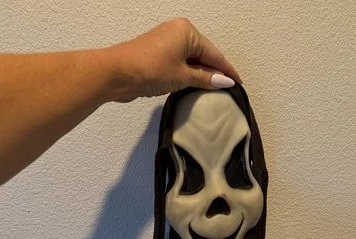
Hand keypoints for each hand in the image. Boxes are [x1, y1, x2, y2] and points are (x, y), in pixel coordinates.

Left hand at [109, 18, 241, 101]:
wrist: (117, 73)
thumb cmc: (150, 69)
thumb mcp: (183, 76)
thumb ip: (206, 79)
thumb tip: (224, 81)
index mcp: (187, 31)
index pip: (214, 53)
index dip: (227, 70)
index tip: (238, 82)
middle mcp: (177, 32)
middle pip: (203, 55)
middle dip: (214, 72)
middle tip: (226, 89)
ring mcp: (166, 42)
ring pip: (190, 60)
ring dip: (200, 75)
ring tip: (211, 91)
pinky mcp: (157, 54)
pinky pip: (179, 63)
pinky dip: (187, 74)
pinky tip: (192, 86)